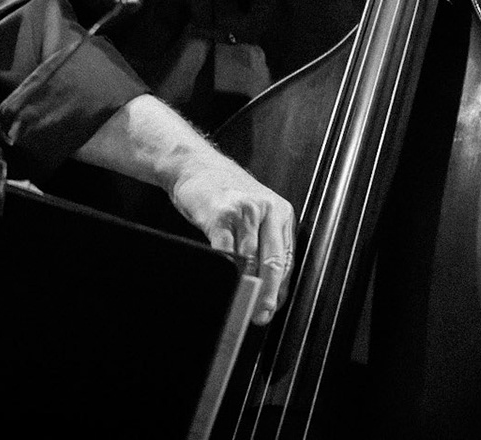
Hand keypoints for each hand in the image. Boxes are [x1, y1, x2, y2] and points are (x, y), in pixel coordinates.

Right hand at [75, 95, 295, 324]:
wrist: (194, 165)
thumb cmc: (224, 191)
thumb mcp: (255, 212)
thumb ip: (265, 243)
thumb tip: (270, 288)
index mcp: (281, 212)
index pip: (287, 258)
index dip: (281, 288)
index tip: (273, 308)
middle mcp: (266, 210)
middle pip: (272, 262)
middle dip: (267, 294)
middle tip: (260, 315)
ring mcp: (243, 212)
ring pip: (249, 261)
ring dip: (246, 289)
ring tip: (241, 307)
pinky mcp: (219, 216)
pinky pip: (225, 252)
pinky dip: (226, 271)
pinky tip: (224, 283)